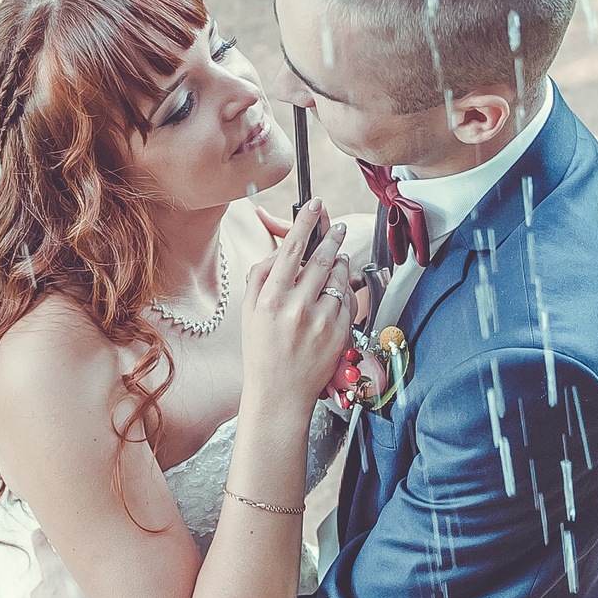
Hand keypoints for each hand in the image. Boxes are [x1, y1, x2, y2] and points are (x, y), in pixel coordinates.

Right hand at [243, 199, 359, 414]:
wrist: (279, 393)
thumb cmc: (261, 351)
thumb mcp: (248, 311)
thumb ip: (261, 275)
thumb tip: (282, 248)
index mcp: (270, 299)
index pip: (292, 249)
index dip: (305, 222)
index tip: (315, 203)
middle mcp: (296, 308)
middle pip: (321, 258)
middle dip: (333, 237)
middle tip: (339, 227)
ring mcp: (321, 321)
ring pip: (338, 277)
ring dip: (340, 263)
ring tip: (337, 259)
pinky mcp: (340, 334)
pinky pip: (348, 300)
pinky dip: (345, 290)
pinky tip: (338, 291)